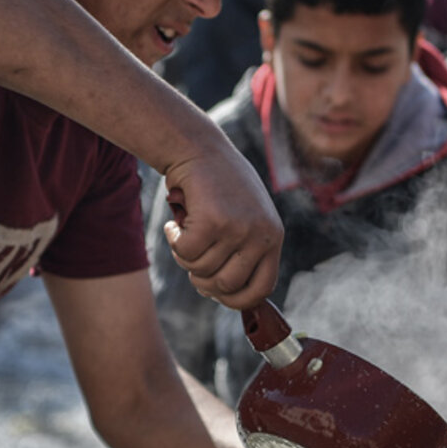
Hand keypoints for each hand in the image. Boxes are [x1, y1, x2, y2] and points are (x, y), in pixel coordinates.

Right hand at [160, 151, 283, 309]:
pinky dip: (173, 240)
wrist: (200, 148)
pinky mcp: (213, 221)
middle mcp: (262, 235)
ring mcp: (239, 228)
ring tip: (184, 230)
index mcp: (273, 237)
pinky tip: (175, 223)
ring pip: (201, 269)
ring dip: (184, 255)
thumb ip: (242, 252)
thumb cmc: (218, 186)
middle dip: (202, 280)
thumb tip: (222, 295)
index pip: (262, 288)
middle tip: (190, 260)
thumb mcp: (243, 218)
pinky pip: (184, 252)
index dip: (236, 299)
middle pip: (226, 286)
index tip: (215, 293)